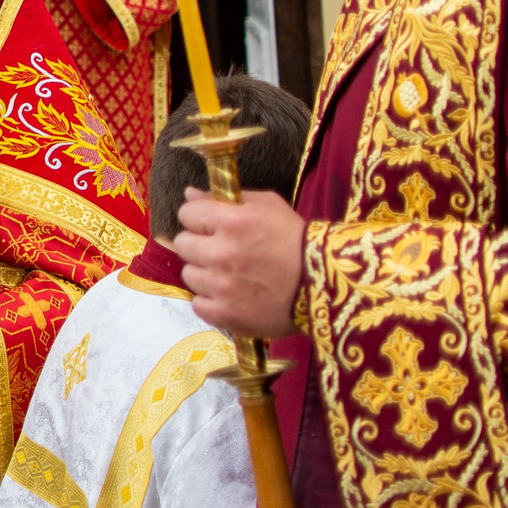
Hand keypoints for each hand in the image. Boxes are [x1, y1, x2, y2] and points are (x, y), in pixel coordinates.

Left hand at [173, 189, 307, 339]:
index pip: (187, 213)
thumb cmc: (296, 241)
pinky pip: (198, 304)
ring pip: (189, 274)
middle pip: (182, 244)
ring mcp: (221, 286)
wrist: (324, 285)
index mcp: (233, 222)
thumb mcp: (268, 206)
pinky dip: (211, 300)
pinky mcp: (224, 313)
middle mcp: (222, 253)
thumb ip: (224, 198)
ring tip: (231, 274)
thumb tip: (189, 194)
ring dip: (205, 273)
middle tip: (221, 249)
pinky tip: (231, 294)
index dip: (198, 217)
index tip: (210, 224)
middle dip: (199, 243)